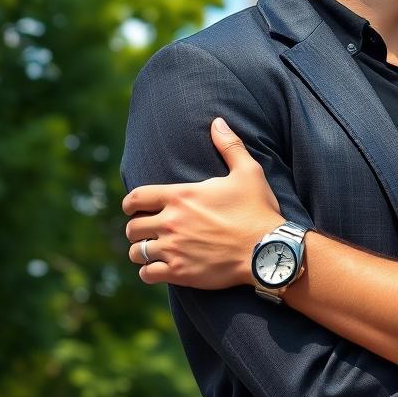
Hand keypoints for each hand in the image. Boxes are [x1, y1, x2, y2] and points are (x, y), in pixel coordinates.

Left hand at [123, 117, 282, 287]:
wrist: (267, 250)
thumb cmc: (257, 209)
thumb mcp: (249, 172)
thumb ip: (230, 145)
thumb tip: (218, 122)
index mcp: (182, 196)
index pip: (136, 198)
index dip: (130, 203)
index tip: (134, 207)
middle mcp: (171, 222)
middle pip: (132, 227)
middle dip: (137, 227)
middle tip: (148, 229)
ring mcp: (173, 249)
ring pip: (136, 252)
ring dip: (142, 250)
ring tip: (152, 249)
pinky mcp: (179, 272)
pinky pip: (147, 274)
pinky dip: (149, 271)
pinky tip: (160, 268)